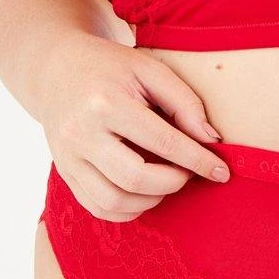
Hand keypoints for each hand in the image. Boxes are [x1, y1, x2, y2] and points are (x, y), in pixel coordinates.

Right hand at [40, 36, 230, 221]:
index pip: (162, 142)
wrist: (56, 69)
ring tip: (167, 181)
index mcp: (105, 102)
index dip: (198, 161)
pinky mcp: (64, 173)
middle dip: (174, 182)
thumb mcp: (150, 70)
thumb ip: (184, 102)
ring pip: (115, 201)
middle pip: (136, 178)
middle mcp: (81, 133)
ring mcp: (68, 157)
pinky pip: (98, 207)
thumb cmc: (110, 67)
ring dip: (152, 200)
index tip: (222, 172)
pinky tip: (145, 193)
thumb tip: (212, 141)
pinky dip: (128, 210)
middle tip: (189, 172)